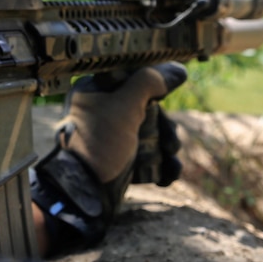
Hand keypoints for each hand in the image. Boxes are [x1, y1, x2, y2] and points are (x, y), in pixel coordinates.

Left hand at [31, 62, 186, 252]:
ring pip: (152, 133)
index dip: (154, 89)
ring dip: (167, 146)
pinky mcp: (120, 158)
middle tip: (169, 143)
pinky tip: (168, 175)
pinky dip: (162, 164)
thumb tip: (178, 70)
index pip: (133, 79)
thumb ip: (149, 82)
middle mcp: (103, 110)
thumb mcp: (125, 105)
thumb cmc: (99, 143)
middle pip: (149, 109)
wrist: (83, 191)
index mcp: (96, 91)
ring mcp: (112, 136)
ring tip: (170, 160)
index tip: (162, 101)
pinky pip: (148, 155)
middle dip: (166, 127)